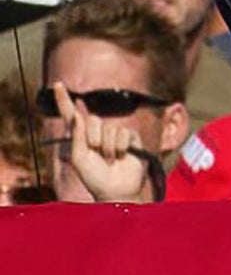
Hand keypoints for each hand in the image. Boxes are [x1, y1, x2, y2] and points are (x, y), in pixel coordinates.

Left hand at [53, 84, 153, 203]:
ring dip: (109, 147)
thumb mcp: (80, 159)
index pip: (72, 115)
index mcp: (81, 137)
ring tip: (111, 160)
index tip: (57, 85)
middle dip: (94, 138)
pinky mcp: (130, 137)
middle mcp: (97, 132)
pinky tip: (122, 157)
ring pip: (110, 128)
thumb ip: (77, 137)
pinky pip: (124, 133)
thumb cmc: (95, 178)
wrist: (117, 189)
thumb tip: (77, 115)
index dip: (64, 100)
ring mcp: (115, 134)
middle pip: (94, 120)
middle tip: (98, 155)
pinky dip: (121, 147)